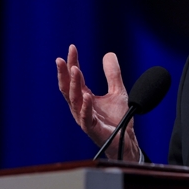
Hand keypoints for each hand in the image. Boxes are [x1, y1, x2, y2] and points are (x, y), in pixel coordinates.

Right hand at [56, 44, 139, 160]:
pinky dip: (86, 106)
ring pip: (74, 100)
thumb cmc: (118, 118)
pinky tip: (86, 96)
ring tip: (75, 69)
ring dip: (74, 85)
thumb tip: (109, 54)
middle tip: (62, 58)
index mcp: (84, 97)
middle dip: (64, 73)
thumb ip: (113, 74)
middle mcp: (80, 107)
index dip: (72, 62)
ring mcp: (84, 118)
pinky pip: (86, 117)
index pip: (75, 78)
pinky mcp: (92, 129)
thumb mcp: (118, 91)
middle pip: (68, 88)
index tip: (72, 48)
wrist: (126, 140)